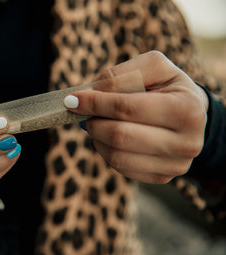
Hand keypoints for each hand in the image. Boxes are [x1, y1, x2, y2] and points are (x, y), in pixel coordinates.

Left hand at [64, 51, 207, 183]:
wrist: (192, 115)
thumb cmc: (168, 87)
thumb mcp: (153, 67)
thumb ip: (122, 73)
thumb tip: (90, 92)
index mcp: (186, 110)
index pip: (126, 108)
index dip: (95, 103)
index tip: (72, 99)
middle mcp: (186, 143)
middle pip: (119, 136)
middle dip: (93, 122)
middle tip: (83, 113)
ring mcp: (175, 165)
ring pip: (116, 156)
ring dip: (97, 138)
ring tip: (97, 123)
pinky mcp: (162, 177)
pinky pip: (121, 167)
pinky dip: (106, 151)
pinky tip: (108, 137)